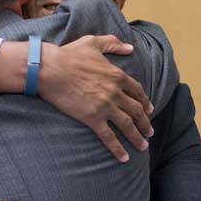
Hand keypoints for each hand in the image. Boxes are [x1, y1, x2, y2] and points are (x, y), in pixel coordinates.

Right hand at [38, 36, 154, 161]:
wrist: (50, 69)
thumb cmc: (69, 54)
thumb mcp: (93, 42)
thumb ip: (113, 43)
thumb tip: (130, 47)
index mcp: (117, 75)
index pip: (137, 91)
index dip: (145, 102)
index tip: (150, 110)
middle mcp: (115, 92)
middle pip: (136, 110)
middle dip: (145, 123)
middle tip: (150, 132)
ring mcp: (105, 106)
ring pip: (127, 125)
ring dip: (137, 137)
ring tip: (143, 146)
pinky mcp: (93, 119)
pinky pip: (109, 137)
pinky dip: (118, 148)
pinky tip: (124, 158)